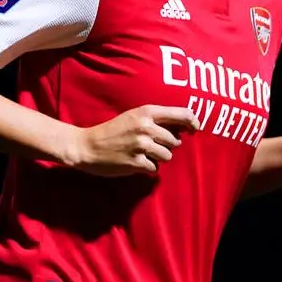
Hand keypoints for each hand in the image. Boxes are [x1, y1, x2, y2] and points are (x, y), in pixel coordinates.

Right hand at [69, 104, 200, 176]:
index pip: (181, 114)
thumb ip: (156, 119)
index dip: (193, 122)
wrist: (87, 146)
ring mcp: (142, 146)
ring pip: (167, 156)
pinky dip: (147, 168)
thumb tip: (184, 127)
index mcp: (146, 112)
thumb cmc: (112, 131)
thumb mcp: (133, 117)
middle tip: (148, 146)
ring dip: (158, 158)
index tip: (195, 129)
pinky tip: (134, 162)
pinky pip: (154, 168)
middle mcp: (146, 127)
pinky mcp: (137, 163)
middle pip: (175, 141)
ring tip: (141, 154)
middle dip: (166, 146)